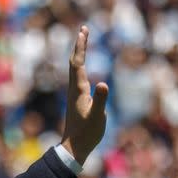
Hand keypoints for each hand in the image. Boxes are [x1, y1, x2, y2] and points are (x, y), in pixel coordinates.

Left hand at [60, 26, 108, 164]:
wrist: (74, 147)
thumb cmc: (87, 133)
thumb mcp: (98, 117)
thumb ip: (101, 100)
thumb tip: (103, 84)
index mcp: (78, 91)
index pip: (78, 64)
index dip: (81, 47)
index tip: (83, 31)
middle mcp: (74, 90)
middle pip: (74, 63)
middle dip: (79, 46)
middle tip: (83, 30)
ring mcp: (74, 95)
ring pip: (74, 70)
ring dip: (79, 54)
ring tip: (82, 42)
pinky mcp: (77, 100)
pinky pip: (77, 77)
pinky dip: (80, 66)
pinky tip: (83, 67)